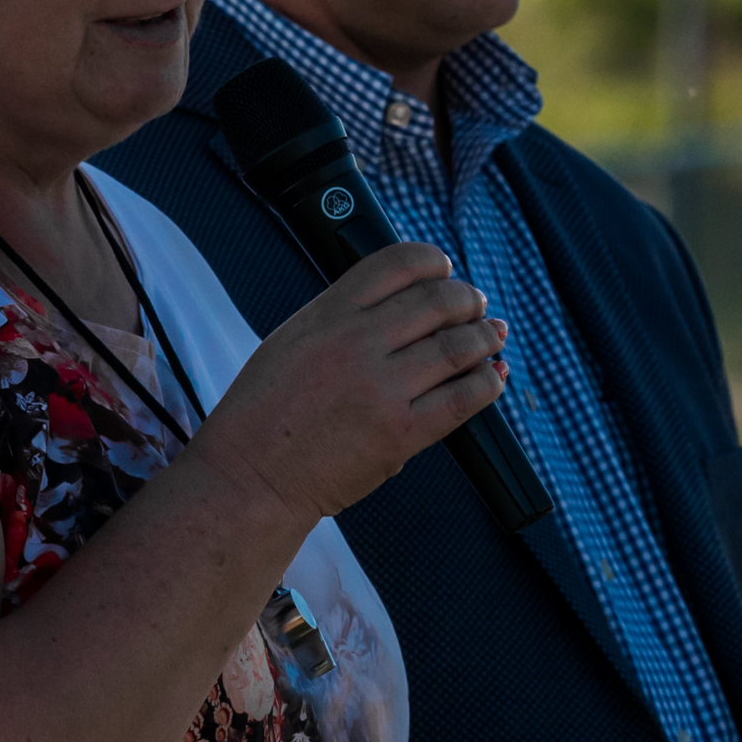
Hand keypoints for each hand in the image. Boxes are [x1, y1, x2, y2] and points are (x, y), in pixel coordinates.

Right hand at [193, 241, 506, 523]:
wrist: (249, 478)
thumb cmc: (264, 414)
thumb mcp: (292, 340)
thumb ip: (343, 317)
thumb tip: (404, 303)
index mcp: (328, 314)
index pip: (399, 263)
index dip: (435, 262)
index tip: (446, 271)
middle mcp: (356, 343)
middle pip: (439, 300)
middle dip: (468, 300)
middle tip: (476, 307)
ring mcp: (381, 389)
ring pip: (459, 346)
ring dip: (486, 337)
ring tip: (492, 337)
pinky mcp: (400, 434)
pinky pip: (463, 399)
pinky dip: (487, 383)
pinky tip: (490, 379)